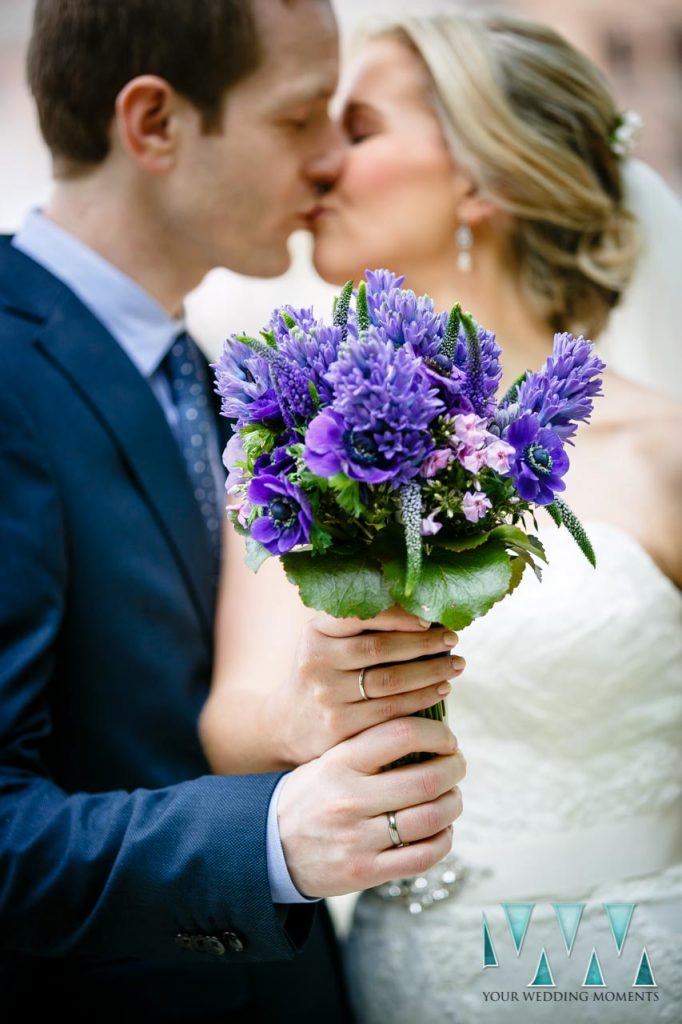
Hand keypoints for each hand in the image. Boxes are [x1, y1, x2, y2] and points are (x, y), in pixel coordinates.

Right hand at [267, 606, 464, 765]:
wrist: (289, 723)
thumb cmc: (324, 671)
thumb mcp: (327, 641)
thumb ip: (361, 625)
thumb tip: (421, 608)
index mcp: (315, 633)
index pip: (360, 616)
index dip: (398, 616)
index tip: (429, 618)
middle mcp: (317, 662)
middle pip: (380, 648)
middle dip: (424, 643)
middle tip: (452, 639)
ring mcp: (327, 696)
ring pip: (391, 682)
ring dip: (431, 672)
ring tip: (455, 664)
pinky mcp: (339, 726)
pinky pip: (391, 711)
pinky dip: (422, 699)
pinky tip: (440, 690)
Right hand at [277, 716, 465, 897]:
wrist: (269, 845)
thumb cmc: (312, 795)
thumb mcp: (330, 760)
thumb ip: (372, 746)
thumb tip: (431, 731)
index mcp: (340, 762)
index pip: (401, 734)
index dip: (437, 733)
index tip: (447, 739)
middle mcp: (349, 799)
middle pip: (426, 780)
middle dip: (454, 769)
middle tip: (456, 765)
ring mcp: (357, 838)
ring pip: (431, 819)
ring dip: (453, 805)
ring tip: (451, 797)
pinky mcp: (364, 872)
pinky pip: (422, 857)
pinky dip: (443, 841)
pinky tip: (441, 830)